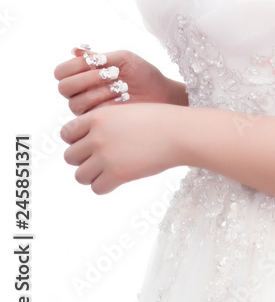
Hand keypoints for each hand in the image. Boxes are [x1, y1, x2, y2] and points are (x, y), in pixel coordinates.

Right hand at [54, 48, 174, 114]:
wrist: (160, 92)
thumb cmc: (142, 74)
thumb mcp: (123, 59)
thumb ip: (99, 56)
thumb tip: (75, 50)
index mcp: (85, 74)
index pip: (61, 71)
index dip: (74, 65)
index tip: (98, 61)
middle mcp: (82, 91)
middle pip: (63, 87)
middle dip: (86, 79)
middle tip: (110, 74)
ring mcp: (88, 108)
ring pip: (75, 102)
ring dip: (99, 92)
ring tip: (121, 87)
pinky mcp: (96, 122)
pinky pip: (88, 115)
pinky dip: (106, 103)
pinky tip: (122, 97)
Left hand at [60, 102, 182, 194]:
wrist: (181, 132)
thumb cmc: (160, 121)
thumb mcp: (128, 113)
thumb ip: (106, 125)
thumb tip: (87, 144)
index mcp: (99, 117)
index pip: (66, 133)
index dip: (76, 140)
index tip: (91, 144)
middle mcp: (97, 136)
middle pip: (70, 156)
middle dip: (84, 159)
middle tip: (103, 159)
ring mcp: (106, 156)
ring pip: (80, 175)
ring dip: (93, 175)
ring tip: (111, 170)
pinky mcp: (117, 174)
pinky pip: (97, 188)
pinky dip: (106, 186)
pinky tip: (120, 178)